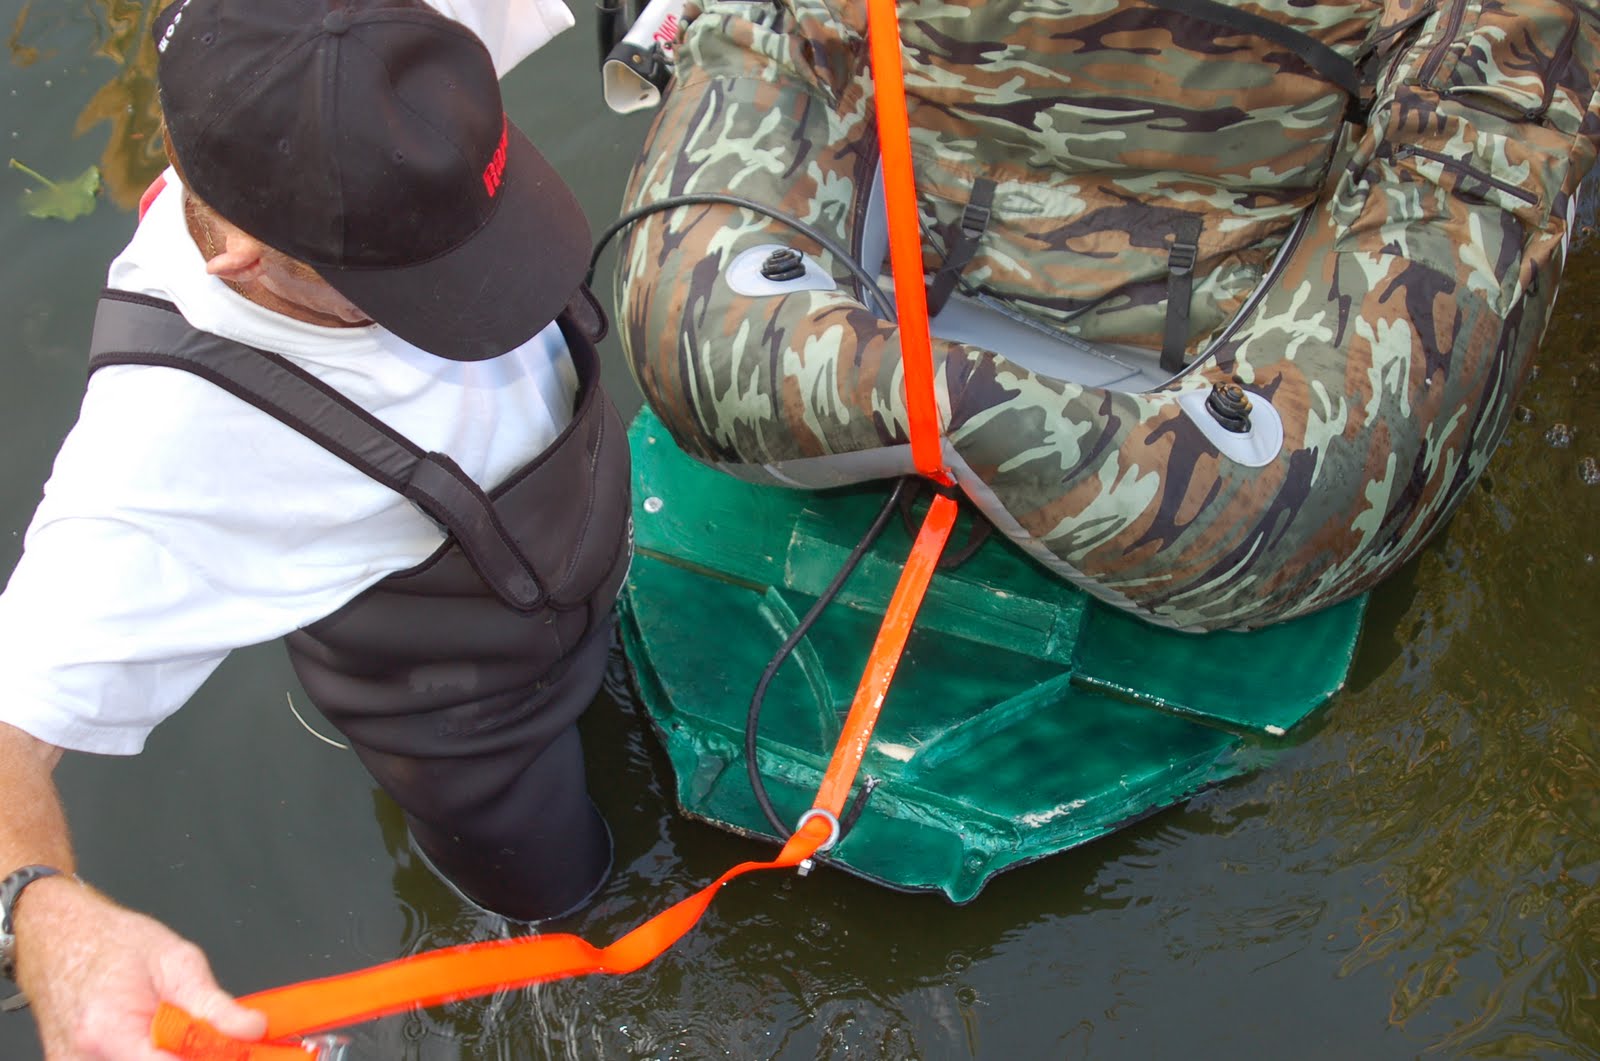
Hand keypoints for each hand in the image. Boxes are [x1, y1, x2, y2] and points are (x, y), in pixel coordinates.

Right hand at [14, 877, 266, 1058]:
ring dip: (167, 1059)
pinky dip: (148, 1059)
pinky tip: (155, 1045)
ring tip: (172, 1033)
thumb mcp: (177, 962)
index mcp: (108, 1032)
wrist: (59, 937)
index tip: (234, 1053)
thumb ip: (214, 1004)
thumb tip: (252, 1030)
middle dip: (188, 1059)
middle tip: (211, 1042)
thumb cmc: (112, 943)